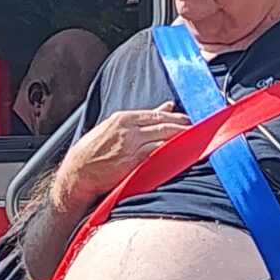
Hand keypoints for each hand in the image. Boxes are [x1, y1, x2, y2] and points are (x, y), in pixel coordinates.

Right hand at [58, 105, 188, 205]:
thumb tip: (167, 107)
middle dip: (184, 127)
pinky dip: (173, 154)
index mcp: (124, 119)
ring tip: (197, 141)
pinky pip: (159, 155)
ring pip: (165, 139)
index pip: (158, 115)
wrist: (78, 173)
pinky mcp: (133, 162)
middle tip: (201, 130)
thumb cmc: (94, 153)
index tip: (190, 121)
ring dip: (183, 140)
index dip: (177, 118)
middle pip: (165, 125)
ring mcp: (132, 146)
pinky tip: (184, 155)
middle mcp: (129, 130)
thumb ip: (142, 119)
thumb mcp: (115, 128)